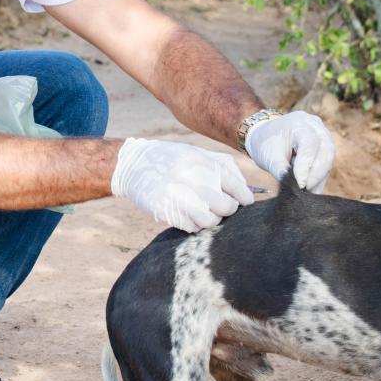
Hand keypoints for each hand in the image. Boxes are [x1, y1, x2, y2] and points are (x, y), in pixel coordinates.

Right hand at [111, 138, 254, 232]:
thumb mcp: (197, 153)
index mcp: (199, 161)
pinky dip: (194, 224)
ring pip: (209, 221)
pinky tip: (189, 213)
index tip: (245, 201)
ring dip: (212, 219)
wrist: (133, 164)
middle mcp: (188, 178)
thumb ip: (224, 168)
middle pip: (225, 206)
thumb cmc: (173, 159)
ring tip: (206, 210)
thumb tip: (248, 190)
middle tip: (224, 207)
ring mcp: (174, 196)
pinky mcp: (163, 210)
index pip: (235, 186)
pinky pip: (191, 227)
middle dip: (228, 209)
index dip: (244, 197)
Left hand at [245, 111, 334, 191]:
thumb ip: (280, 170)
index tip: (300, 184)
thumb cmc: (265, 145)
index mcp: (298, 122)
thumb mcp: (268, 158)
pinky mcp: (324, 144)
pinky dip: (319, 176)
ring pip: (328, 157)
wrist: (265, 137)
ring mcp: (322, 133)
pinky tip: (311, 189)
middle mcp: (314, 125)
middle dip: (316, 173)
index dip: (307, 166)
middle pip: (326, 150)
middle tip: (305, 190)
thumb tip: (293, 187)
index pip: (309, 144)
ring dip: (319, 177)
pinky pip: (327, 161)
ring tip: (307, 192)